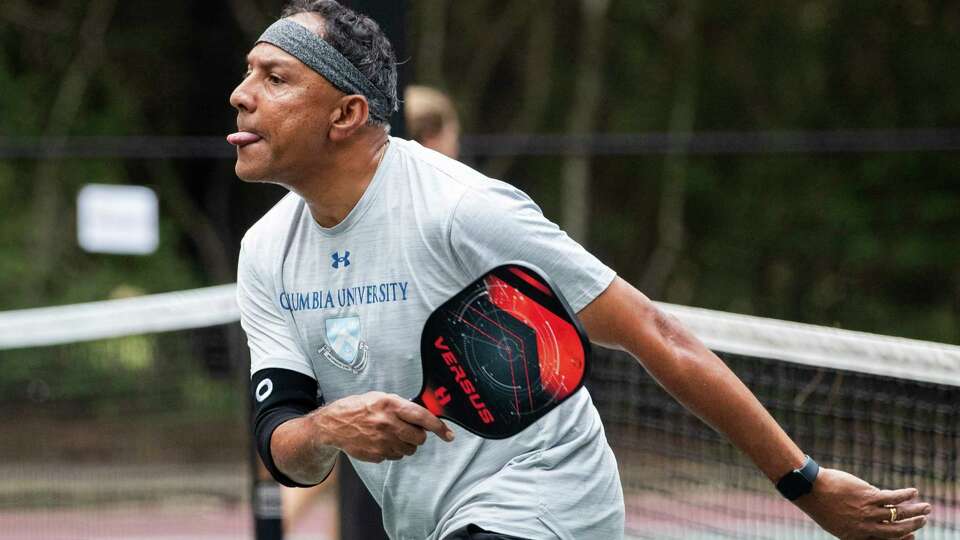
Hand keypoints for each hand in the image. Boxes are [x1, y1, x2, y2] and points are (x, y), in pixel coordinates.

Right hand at [316, 391, 454, 462]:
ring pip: (409, 450)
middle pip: (419, 438)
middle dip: (418, 436)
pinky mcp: (376, 454)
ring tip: (390, 434)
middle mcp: (387, 423)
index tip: (449, 435)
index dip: (439, 427)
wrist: (333, 424)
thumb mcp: (381, 398)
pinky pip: (395, 456)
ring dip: (405, 444)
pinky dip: (392, 451)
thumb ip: (402, 406)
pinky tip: (380, 441)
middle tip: (408, 430)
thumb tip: (426, 415)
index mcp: (390, 405)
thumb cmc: (360, 408)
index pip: (422, 417)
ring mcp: (381, 441)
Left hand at [793, 468, 931, 538]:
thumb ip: (854, 523)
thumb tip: (869, 516)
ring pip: (899, 514)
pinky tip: (913, 492)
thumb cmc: (820, 504)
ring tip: (926, 507)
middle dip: (913, 526)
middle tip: (924, 521)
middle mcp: (865, 527)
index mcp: (857, 536)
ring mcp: (868, 512)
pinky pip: (892, 497)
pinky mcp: (868, 496)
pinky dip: (905, 495)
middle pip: (896, 530)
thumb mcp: (836, 521)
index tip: (912, 536)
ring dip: (915, 511)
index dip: (902, 539)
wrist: (811, 490)